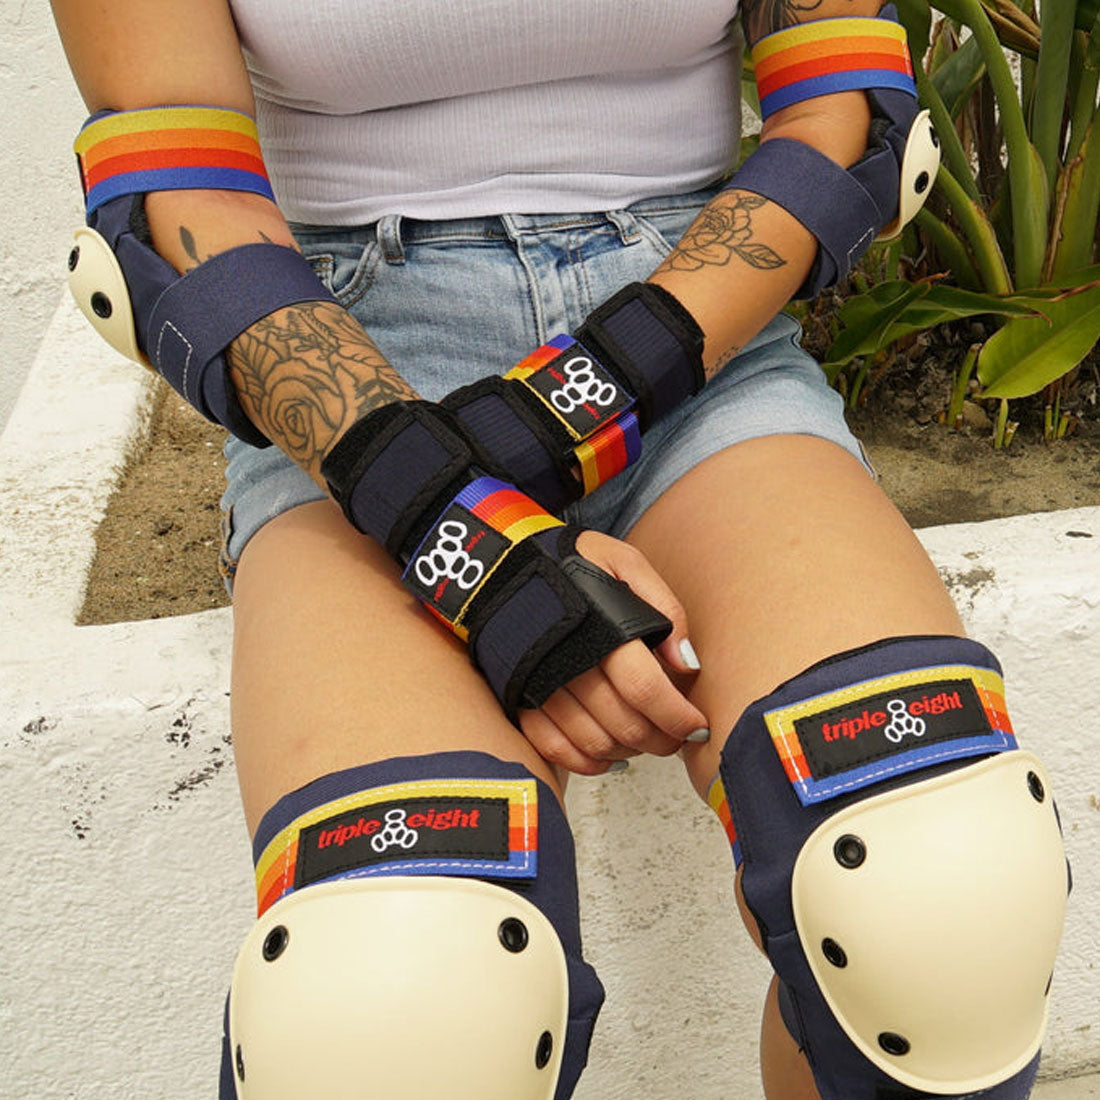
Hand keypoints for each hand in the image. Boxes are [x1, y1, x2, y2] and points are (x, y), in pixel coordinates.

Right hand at [518, 530, 707, 774]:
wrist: (500, 566)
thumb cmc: (570, 564)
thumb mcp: (624, 563)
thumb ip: (664, 607)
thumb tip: (687, 663)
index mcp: (600, 628)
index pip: (645, 689)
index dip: (678, 716)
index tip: (698, 725)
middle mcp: (568, 662)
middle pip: (625, 724)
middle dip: (662, 739)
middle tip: (678, 735)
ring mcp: (539, 685)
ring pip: (594, 742)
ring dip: (630, 751)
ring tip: (647, 739)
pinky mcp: (519, 700)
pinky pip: (555, 748)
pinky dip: (587, 762)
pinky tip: (609, 753)